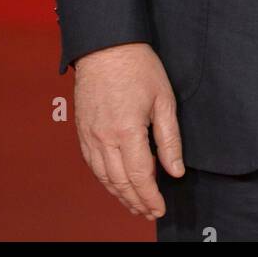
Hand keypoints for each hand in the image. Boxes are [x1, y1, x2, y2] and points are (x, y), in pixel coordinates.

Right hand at [73, 42, 183, 218]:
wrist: (105, 45)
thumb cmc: (137, 66)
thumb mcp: (164, 99)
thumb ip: (169, 139)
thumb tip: (175, 170)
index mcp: (127, 131)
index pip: (140, 176)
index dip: (151, 197)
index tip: (160, 208)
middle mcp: (104, 138)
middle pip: (120, 182)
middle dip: (136, 201)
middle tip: (149, 211)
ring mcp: (90, 135)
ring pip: (104, 177)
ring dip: (120, 195)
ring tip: (135, 204)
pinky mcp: (82, 130)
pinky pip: (92, 164)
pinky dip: (105, 179)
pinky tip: (115, 183)